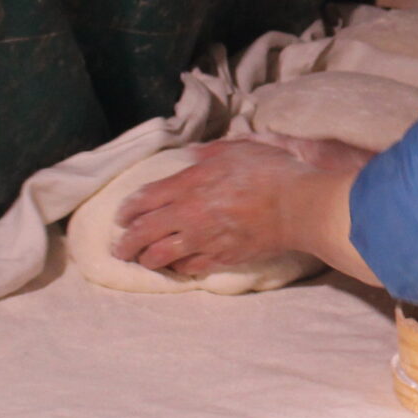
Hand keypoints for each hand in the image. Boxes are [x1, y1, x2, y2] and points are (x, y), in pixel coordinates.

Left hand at [113, 137, 370, 277]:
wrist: (298, 205)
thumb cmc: (270, 172)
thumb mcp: (236, 149)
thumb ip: (208, 153)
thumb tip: (192, 154)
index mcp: (189, 185)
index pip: (144, 199)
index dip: (127, 210)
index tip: (121, 217)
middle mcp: (189, 215)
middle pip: (143, 233)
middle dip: (126, 243)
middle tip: (119, 248)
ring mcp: (203, 240)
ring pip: (161, 256)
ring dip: (147, 260)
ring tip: (143, 261)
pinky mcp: (221, 258)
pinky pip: (189, 268)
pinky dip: (178, 268)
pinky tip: (178, 266)